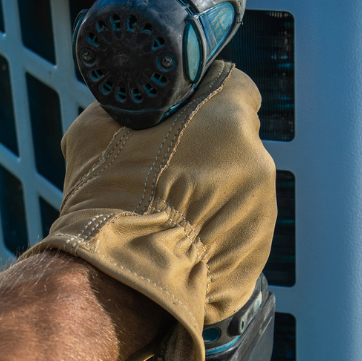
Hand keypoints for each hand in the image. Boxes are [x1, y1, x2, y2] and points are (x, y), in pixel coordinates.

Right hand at [30, 61, 276, 360]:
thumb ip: (132, 107)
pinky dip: (213, 230)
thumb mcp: (99, 127)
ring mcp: (262, 206)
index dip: (206, 100)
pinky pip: (235, 226)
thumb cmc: (108, 196)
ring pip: (238, 186)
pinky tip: (178, 239)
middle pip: (237, 141)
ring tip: (168, 211)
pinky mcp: (258, 248)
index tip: (186, 115)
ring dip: (211, 193)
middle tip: (168, 167)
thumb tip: (137, 104)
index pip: (233, 87)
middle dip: (208, 151)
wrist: (119, 273)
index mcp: (226, 114)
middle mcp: (255, 156)